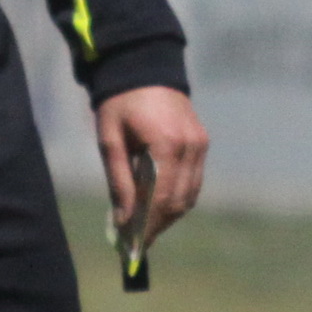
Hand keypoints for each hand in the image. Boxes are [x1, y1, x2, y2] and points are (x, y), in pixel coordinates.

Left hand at [94, 85, 205, 254]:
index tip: (133, 245)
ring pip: (190, 195)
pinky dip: (178, 198)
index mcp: (166, 144)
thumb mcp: (110, 141)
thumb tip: (125, 219)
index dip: (149, 224)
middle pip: (179, 201)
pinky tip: (159, 205)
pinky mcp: (202, 143)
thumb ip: (120, 181)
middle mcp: (190, 147)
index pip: (162, 198)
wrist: (144, 67)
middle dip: (158, 224)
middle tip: (137, 241)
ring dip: (169, 215)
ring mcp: (200, 145)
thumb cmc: (119, 103)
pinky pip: (193, 181)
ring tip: (146, 226)